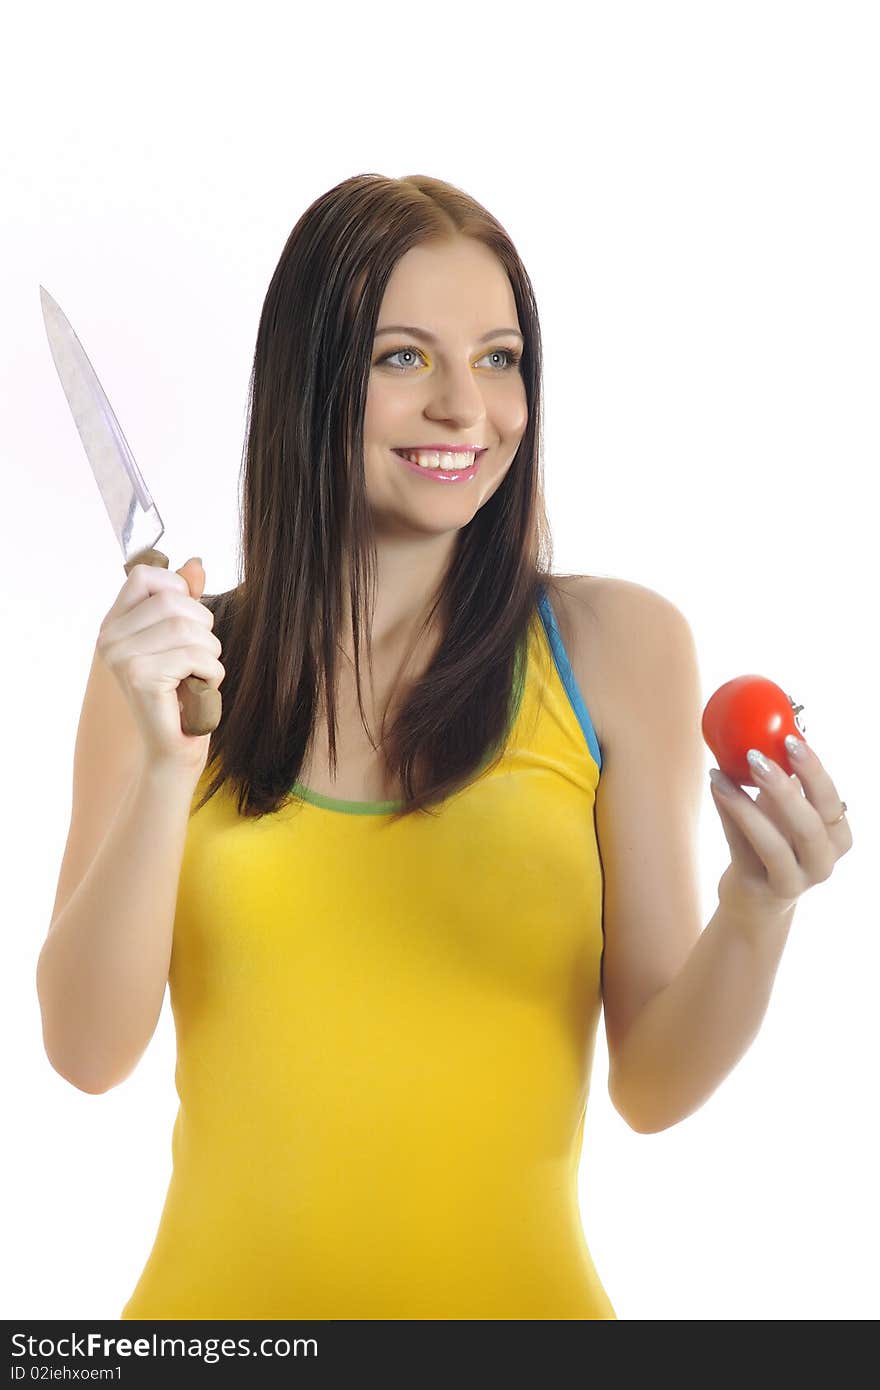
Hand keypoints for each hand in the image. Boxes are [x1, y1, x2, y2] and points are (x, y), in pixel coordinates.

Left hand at [710, 736, 852, 917]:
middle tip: (756, 756)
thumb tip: (768, 729)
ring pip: (774, 845)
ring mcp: (794, 881)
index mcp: (837, 837)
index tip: (790, 740)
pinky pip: (743, 850)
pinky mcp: (761, 890)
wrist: (756, 899)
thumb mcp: (786, 813)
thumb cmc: (775, 844)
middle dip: (784, 787)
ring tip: (721, 775)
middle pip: (810, 825)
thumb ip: (786, 782)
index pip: (831, 801)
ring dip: (745, 806)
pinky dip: (728, 817)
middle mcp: (822, 862)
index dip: (813, 770)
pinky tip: (716, 789)